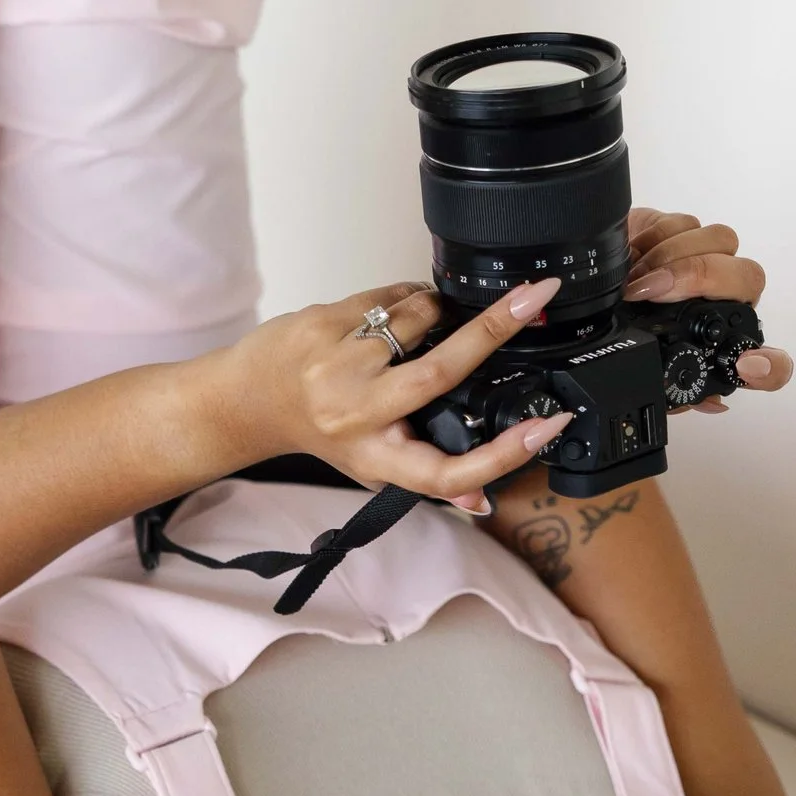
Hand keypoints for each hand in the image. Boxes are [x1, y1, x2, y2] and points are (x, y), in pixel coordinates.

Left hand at [213, 281, 574, 508]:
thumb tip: (482, 501)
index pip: (446, 473)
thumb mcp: (373, 464)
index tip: (548, 426)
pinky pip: (389, 296)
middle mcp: (358, 416)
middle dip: (496, 328)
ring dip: (440, 309)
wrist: (247, 398)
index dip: (503, 456)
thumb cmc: (319, 431)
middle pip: (440, 372)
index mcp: (378, 458)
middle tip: (540, 294)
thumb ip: (428, 477)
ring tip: (432, 318)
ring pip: (417, 318)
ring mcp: (337, 366)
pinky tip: (401, 307)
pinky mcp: (322, 323)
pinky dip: (409, 296)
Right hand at [623, 209, 792, 410]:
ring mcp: (707, 260)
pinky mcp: (682, 230)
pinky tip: (632, 257)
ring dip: (671, 258)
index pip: (769, 361)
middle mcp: (724, 301)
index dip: (769, 366)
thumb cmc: (622, 332)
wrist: (590, 288)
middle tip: (652, 291)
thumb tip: (712, 402)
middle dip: (699, 278)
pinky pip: (685, 224)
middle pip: (748, 278)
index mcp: (721, 345)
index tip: (747, 365)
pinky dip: (653, 239)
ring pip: (721, 242)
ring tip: (633, 279)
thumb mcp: (642, 368)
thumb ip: (674, 394)